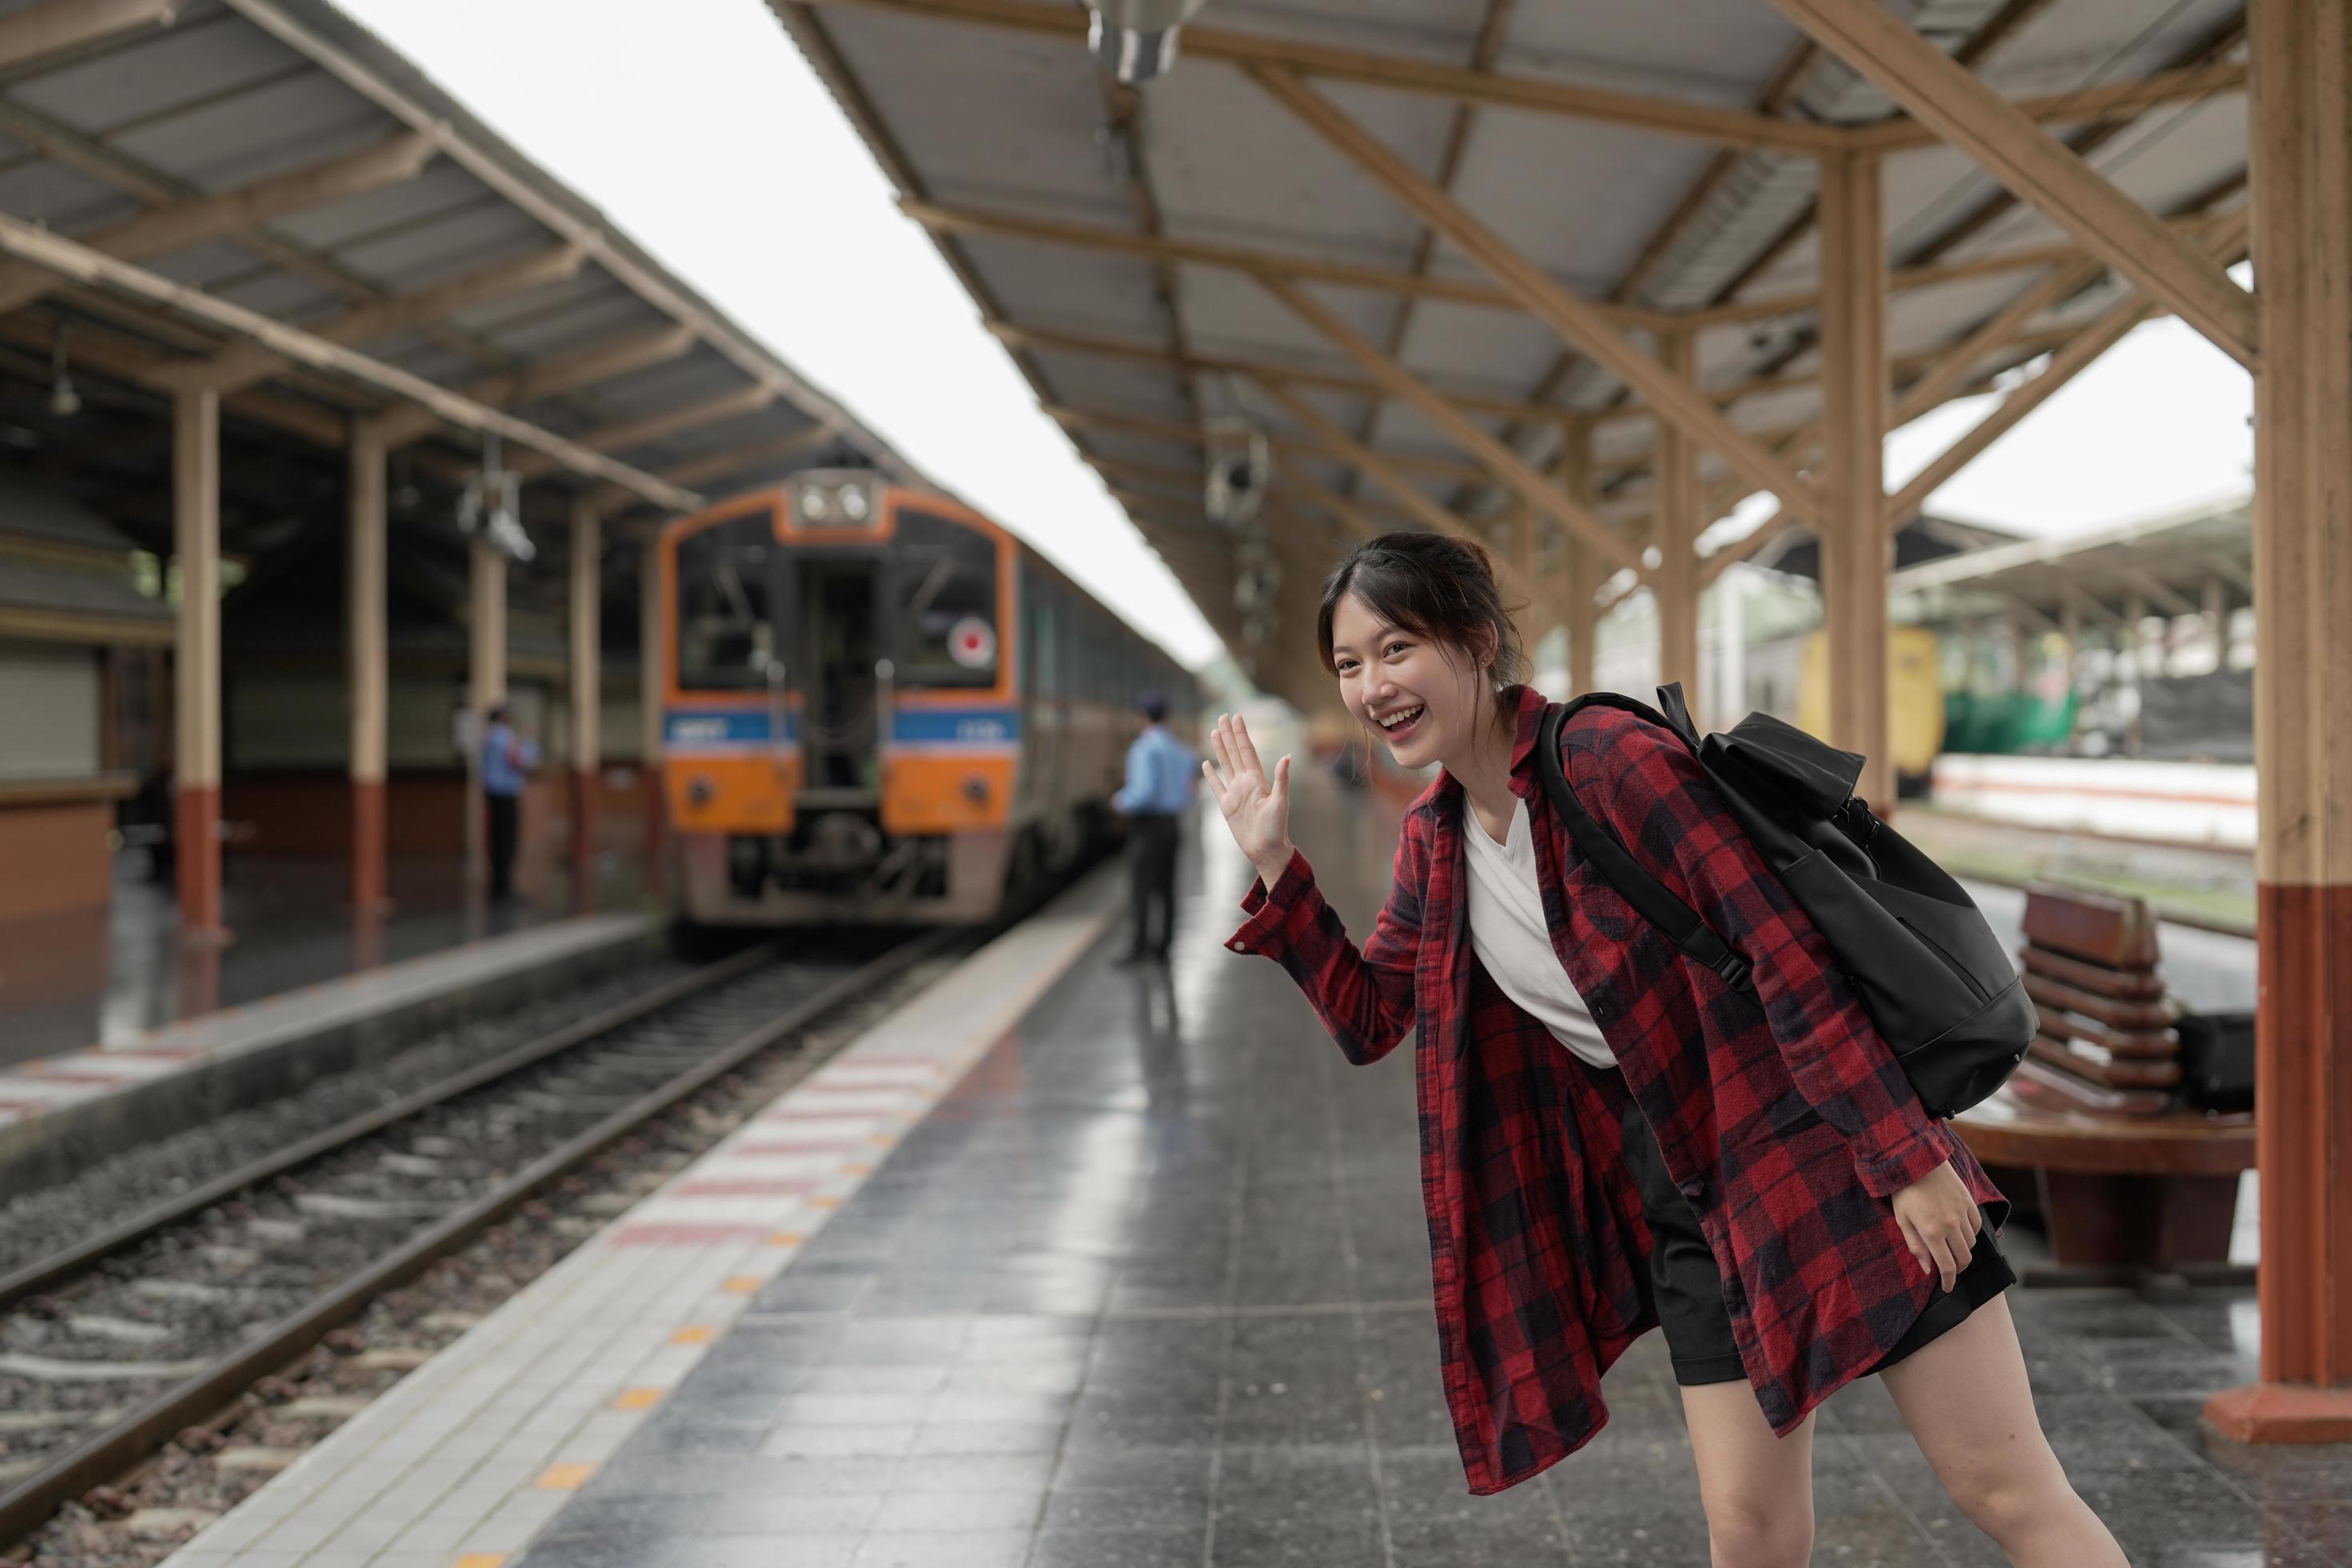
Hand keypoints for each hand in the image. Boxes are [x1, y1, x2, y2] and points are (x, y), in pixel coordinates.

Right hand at [1203, 714, 1293, 886]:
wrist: (1266, 849)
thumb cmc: (1276, 828)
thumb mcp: (1280, 803)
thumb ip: (1281, 779)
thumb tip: (1286, 757)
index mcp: (1257, 780)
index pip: (1247, 751)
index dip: (1241, 734)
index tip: (1237, 716)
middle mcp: (1245, 783)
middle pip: (1234, 753)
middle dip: (1228, 735)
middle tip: (1222, 716)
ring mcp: (1235, 793)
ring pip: (1225, 764)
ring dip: (1219, 748)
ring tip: (1214, 732)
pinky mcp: (1226, 805)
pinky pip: (1216, 786)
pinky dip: (1210, 774)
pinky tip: (1206, 763)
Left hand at [1889, 1159, 1981, 1292]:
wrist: (1915, 1160)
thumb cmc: (1903, 1191)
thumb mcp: (1902, 1220)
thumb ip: (1915, 1246)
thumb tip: (1927, 1269)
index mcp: (1932, 1232)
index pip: (1947, 1266)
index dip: (1949, 1281)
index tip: (1947, 1288)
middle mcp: (1951, 1225)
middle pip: (1963, 1258)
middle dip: (1957, 1270)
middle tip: (1949, 1271)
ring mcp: (1962, 1213)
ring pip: (1972, 1244)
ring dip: (1964, 1252)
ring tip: (1953, 1251)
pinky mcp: (1969, 1202)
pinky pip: (1977, 1226)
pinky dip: (1971, 1235)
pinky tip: (1961, 1234)